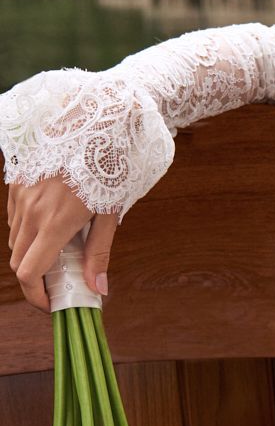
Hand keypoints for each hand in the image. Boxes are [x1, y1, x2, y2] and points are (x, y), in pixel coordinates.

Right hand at [6, 176, 116, 312]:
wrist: (93, 122)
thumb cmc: (107, 167)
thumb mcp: (109, 213)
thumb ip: (99, 253)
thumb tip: (97, 289)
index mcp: (55, 222)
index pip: (29, 273)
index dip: (36, 296)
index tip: (51, 303)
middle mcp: (32, 210)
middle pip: (19, 260)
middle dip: (35, 278)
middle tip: (59, 282)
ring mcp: (21, 195)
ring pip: (15, 239)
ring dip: (32, 253)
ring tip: (59, 251)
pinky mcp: (16, 181)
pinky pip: (15, 217)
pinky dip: (28, 230)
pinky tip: (50, 224)